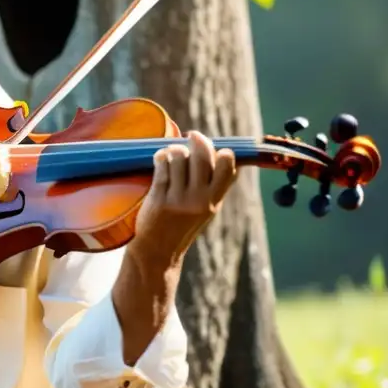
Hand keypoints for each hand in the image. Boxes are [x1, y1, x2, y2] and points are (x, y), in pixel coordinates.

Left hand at [132, 131, 237, 264]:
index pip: (227, 167)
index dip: (223, 152)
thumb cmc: (182, 227)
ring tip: (171, 154)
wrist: (157, 251)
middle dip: (198, 140)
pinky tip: (160, 159)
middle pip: (202, 155)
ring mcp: (178, 199)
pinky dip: (161, 156)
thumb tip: (229, 156)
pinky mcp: (159, 197)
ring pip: (179, 156)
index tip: (215, 148)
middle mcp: (199, 199)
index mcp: (213, 201)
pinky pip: (162, 165)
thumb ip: (216, 186)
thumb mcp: (206, 210)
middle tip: (192, 136)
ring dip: (174, 149)